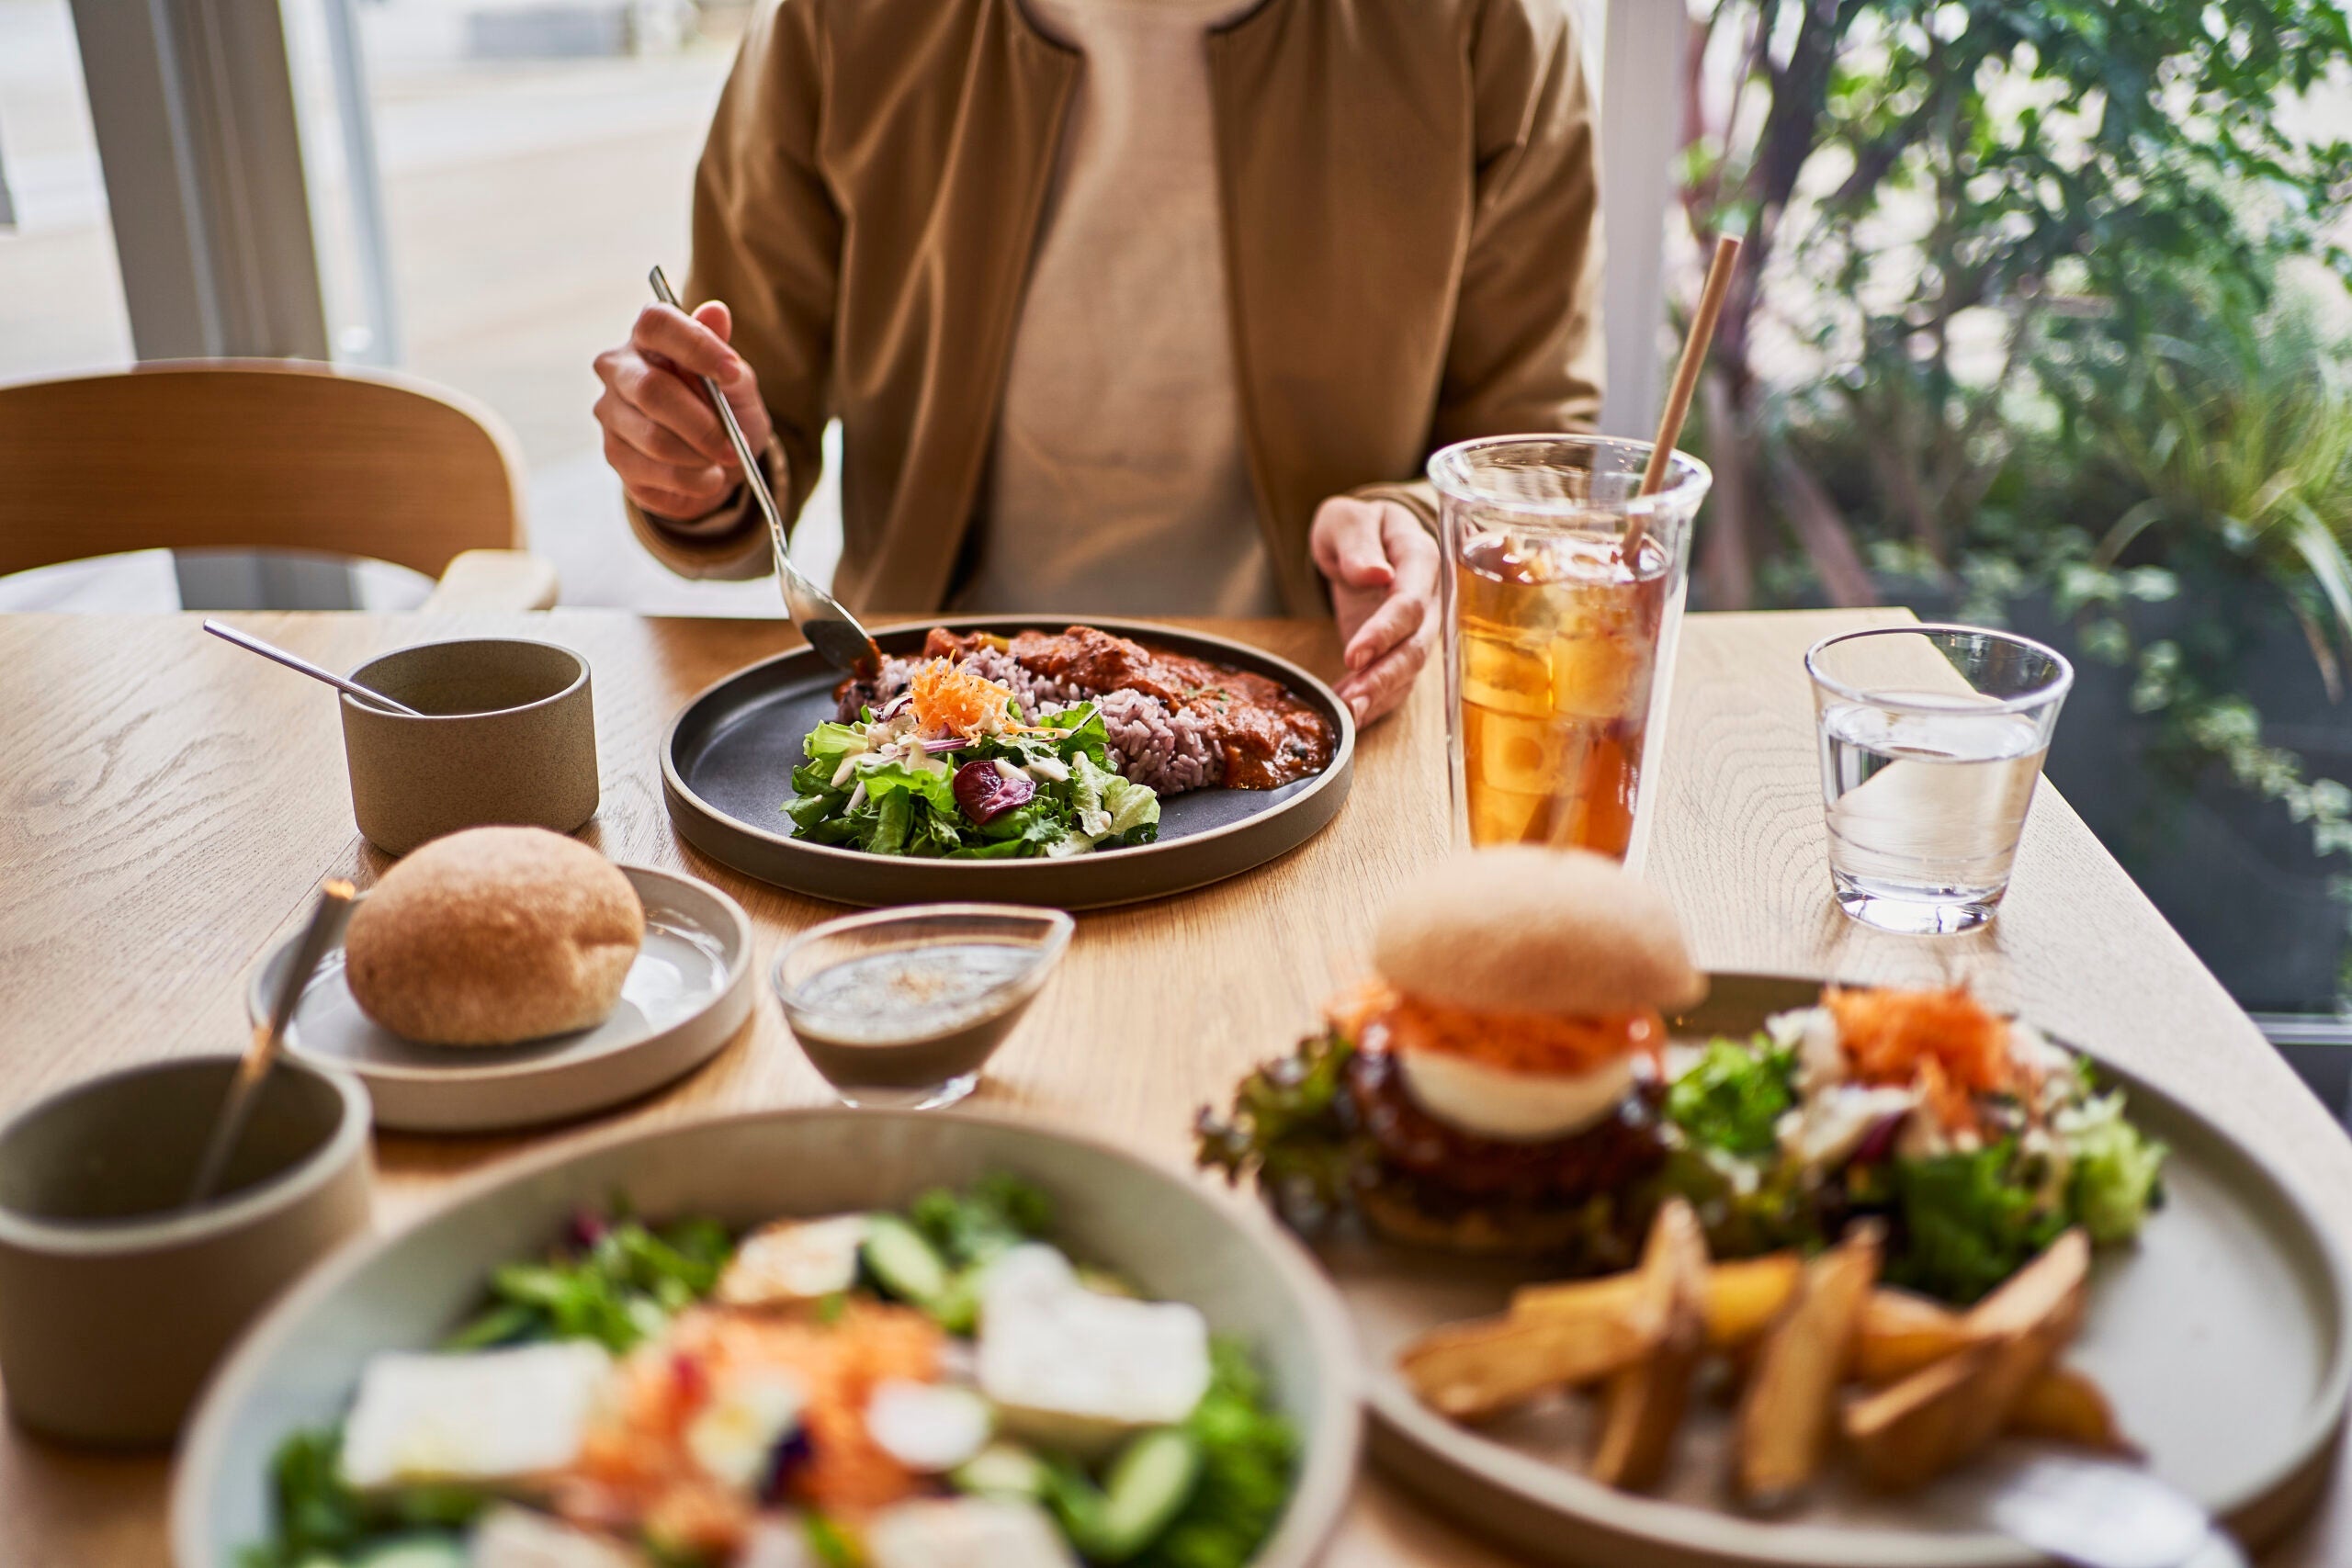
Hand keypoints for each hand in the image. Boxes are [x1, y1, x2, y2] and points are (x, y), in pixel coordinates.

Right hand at [593, 300, 773, 520]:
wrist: (717, 460)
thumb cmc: (724, 409)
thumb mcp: (738, 384)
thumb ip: (726, 355)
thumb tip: (716, 312)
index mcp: (650, 338)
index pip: (657, 324)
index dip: (695, 346)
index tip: (732, 372)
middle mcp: (619, 368)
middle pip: (652, 390)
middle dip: (703, 424)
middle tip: (735, 445)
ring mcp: (610, 412)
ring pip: (654, 439)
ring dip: (700, 457)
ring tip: (723, 461)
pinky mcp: (614, 454)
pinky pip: (653, 473)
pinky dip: (692, 481)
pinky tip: (707, 477)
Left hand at [1309, 496, 1439, 725]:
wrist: (1364, 541)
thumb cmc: (1357, 527)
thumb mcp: (1345, 520)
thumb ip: (1358, 542)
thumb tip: (1377, 573)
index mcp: (1420, 558)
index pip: (1409, 603)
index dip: (1385, 632)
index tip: (1353, 655)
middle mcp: (1430, 599)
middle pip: (1416, 646)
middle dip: (1384, 677)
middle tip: (1350, 700)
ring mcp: (1421, 629)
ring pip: (1409, 670)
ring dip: (1380, 696)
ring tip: (1349, 714)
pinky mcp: (1404, 650)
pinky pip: (1398, 683)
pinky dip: (1376, 703)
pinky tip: (1352, 717)